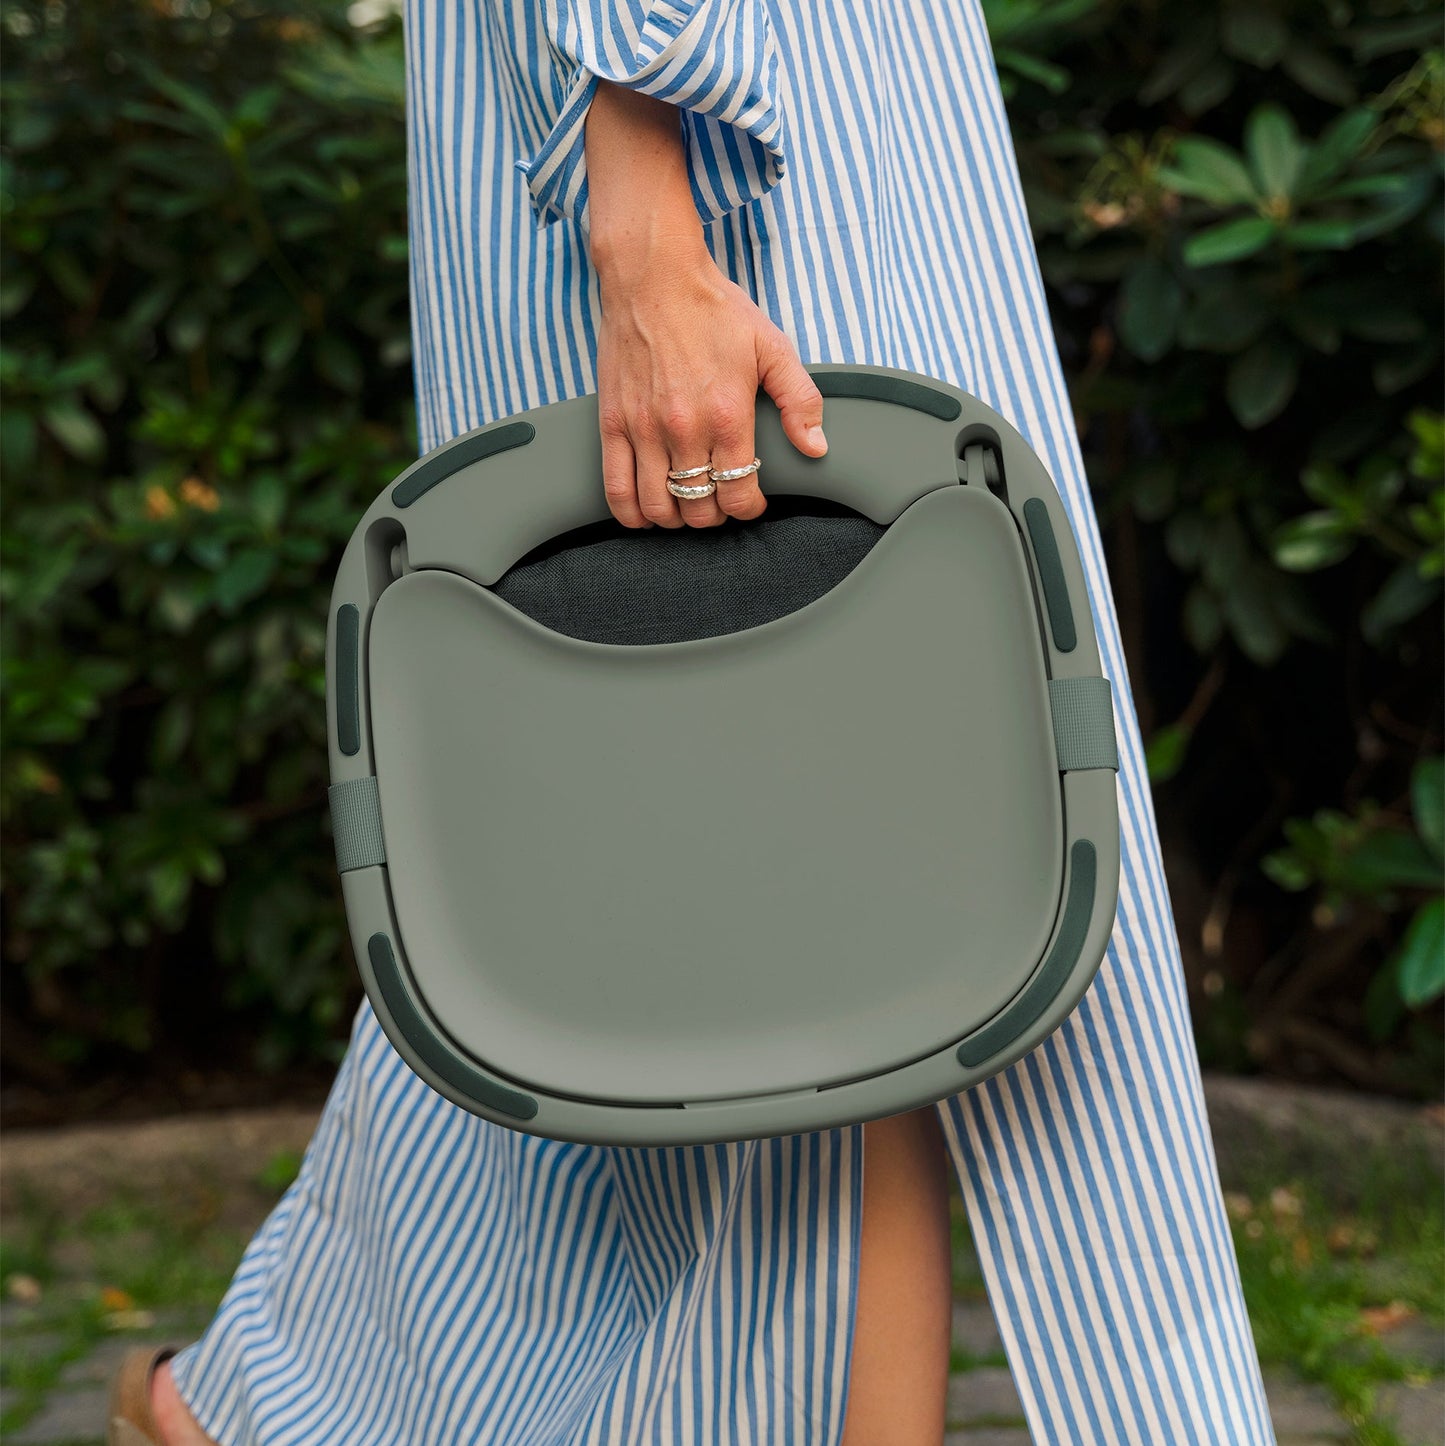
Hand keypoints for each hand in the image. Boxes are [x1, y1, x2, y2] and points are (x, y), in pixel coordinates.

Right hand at [593, 238, 828, 528]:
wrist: (653, 275)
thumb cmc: (712, 308)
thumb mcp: (772, 347)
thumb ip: (799, 400)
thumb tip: (816, 447)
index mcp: (727, 415)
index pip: (739, 494)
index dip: (749, 508)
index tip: (750, 501)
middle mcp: (685, 428)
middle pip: (699, 508)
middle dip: (714, 515)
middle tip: (719, 501)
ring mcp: (644, 428)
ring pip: (659, 507)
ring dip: (676, 518)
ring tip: (686, 505)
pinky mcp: (613, 423)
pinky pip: (616, 488)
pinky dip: (631, 512)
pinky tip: (646, 512)